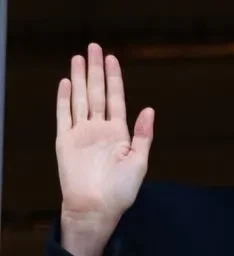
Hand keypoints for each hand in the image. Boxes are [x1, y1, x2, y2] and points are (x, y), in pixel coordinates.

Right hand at [57, 44, 153, 255]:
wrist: (96, 208)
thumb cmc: (120, 191)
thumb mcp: (139, 162)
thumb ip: (143, 135)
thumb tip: (149, 109)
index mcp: (118, 133)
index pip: (116, 98)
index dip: (114, 78)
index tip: (112, 58)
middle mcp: (99, 129)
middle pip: (96, 92)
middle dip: (95, 70)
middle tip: (93, 47)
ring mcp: (81, 133)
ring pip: (80, 99)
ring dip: (80, 78)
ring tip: (78, 58)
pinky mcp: (65, 141)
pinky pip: (63, 115)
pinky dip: (64, 99)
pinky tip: (66, 82)